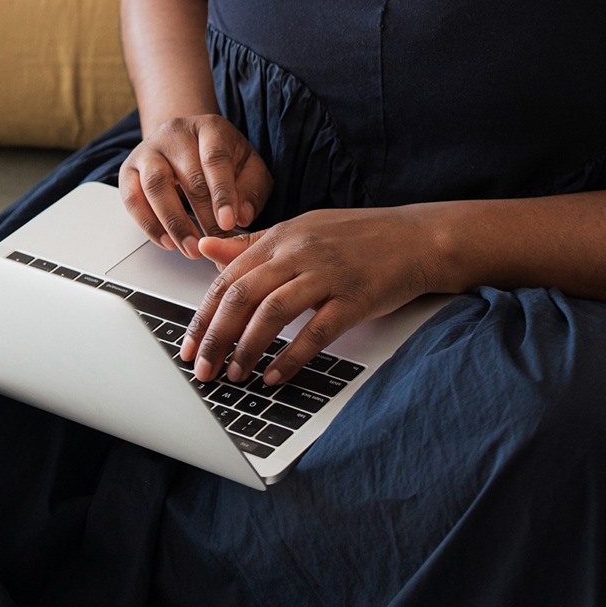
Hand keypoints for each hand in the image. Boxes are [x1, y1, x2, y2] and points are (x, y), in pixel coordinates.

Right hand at [119, 115, 272, 255]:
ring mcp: (149, 149)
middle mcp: (175, 133)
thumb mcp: (248, 166)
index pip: (215, 158)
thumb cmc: (221, 157)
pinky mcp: (129, 169)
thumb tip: (243, 215)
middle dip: (203, 215)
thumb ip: (252, 189)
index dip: (222, 193)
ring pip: (155, 185)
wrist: (185, 141)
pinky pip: (132, 198)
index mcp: (210, 127)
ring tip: (191, 248)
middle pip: (187, 175)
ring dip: (174, 222)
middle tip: (215, 243)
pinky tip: (167, 242)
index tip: (229, 223)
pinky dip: (148, 224)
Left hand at [181, 207, 437, 384]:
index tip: (189, 345)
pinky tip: (275, 376)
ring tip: (235, 375)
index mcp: (282, 236)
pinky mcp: (354, 298)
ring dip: (247, 349)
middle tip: (203, 369)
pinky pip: (315, 332)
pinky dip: (290, 358)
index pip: (228, 277)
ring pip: (272, 313)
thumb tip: (206, 247)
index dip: (203, 315)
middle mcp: (299, 251)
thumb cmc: (359, 237)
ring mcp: (327, 274)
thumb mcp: (302, 230)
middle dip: (216, 337)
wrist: (416, 238)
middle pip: (242, 295)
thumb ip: (253, 243)